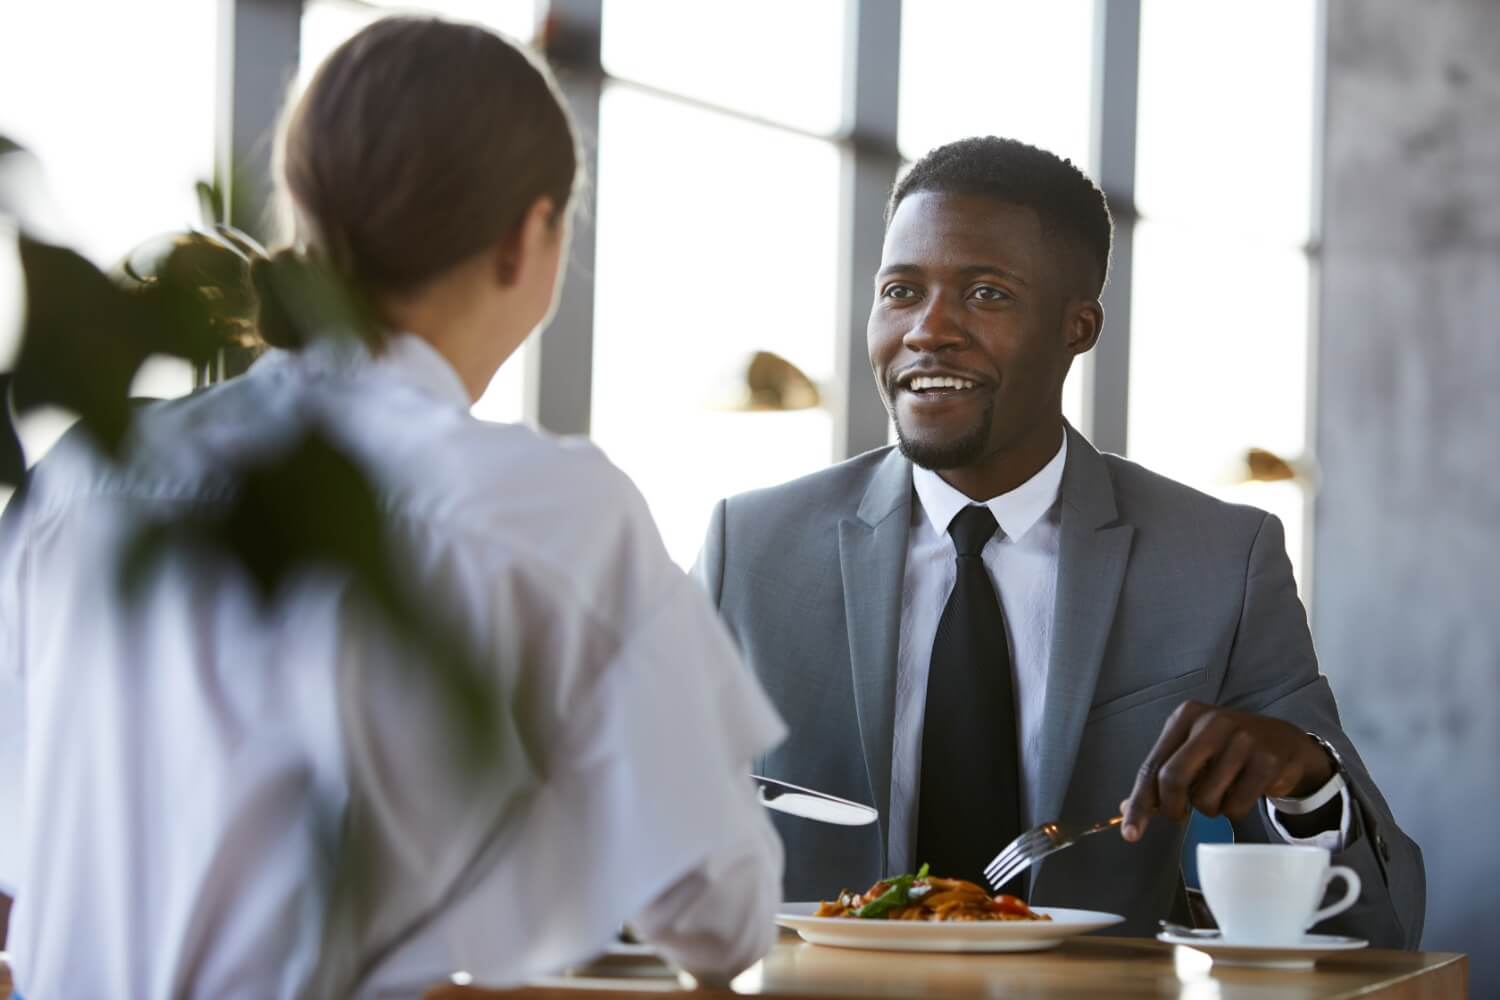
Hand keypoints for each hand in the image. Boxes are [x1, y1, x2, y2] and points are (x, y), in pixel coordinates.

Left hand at [1119, 701, 1334, 841]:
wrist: (1284, 741)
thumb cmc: (1227, 748)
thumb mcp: (1192, 752)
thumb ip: (1160, 777)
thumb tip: (1126, 809)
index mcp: (1185, 716)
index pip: (1152, 765)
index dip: (1140, 802)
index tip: (1130, 833)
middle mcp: (1211, 722)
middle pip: (1173, 778)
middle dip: (1171, 807)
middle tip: (1178, 815)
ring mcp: (1242, 740)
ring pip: (1205, 797)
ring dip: (1209, 808)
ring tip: (1221, 793)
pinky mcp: (1267, 761)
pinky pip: (1236, 806)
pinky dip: (1233, 811)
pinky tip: (1242, 793)